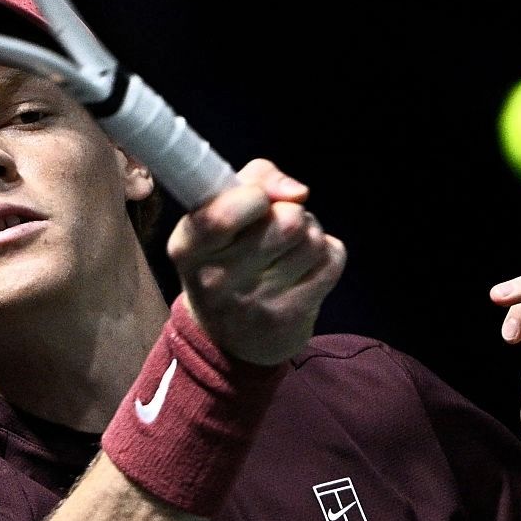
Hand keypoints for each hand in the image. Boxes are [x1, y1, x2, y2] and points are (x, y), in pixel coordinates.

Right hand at [167, 159, 346, 365]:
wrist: (229, 340)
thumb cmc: (225, 258)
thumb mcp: (218, 214)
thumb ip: (254, 179)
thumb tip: (298, 192)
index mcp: (187, 248)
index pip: (225, 214)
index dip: (256, 195)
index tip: (257, 200)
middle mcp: (215, 280)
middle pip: (286, 221)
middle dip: (290, 212)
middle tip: (277, 226)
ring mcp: (255, 304)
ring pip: (312, 238)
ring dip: (309, 234)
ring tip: (290, 249)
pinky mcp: (290, 318)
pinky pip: (332, 259)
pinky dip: (327, 255)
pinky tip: (305, 268)